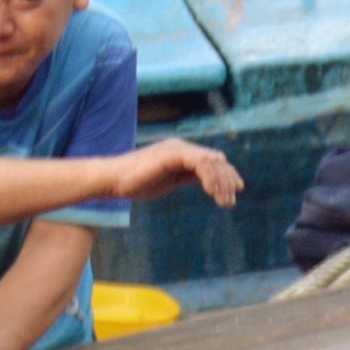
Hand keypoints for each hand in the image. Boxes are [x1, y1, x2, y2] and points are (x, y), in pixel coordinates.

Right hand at [110, 139, 242, 206]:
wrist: (113, 179)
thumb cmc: (135, 182)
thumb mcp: (168, 180)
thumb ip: (186, 177)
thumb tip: (206, 182)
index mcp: (181, 152)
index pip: (212, 160)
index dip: (227, 175)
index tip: (236, 191)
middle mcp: (181, 147)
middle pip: (216, 159)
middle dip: (227, 181)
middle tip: (230, 202)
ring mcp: (177, 149)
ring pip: (211, 161)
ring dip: (221, 183)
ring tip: (224, 202)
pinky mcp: (173, 154)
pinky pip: (201, 164)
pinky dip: (210, 178)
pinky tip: (212, 193)